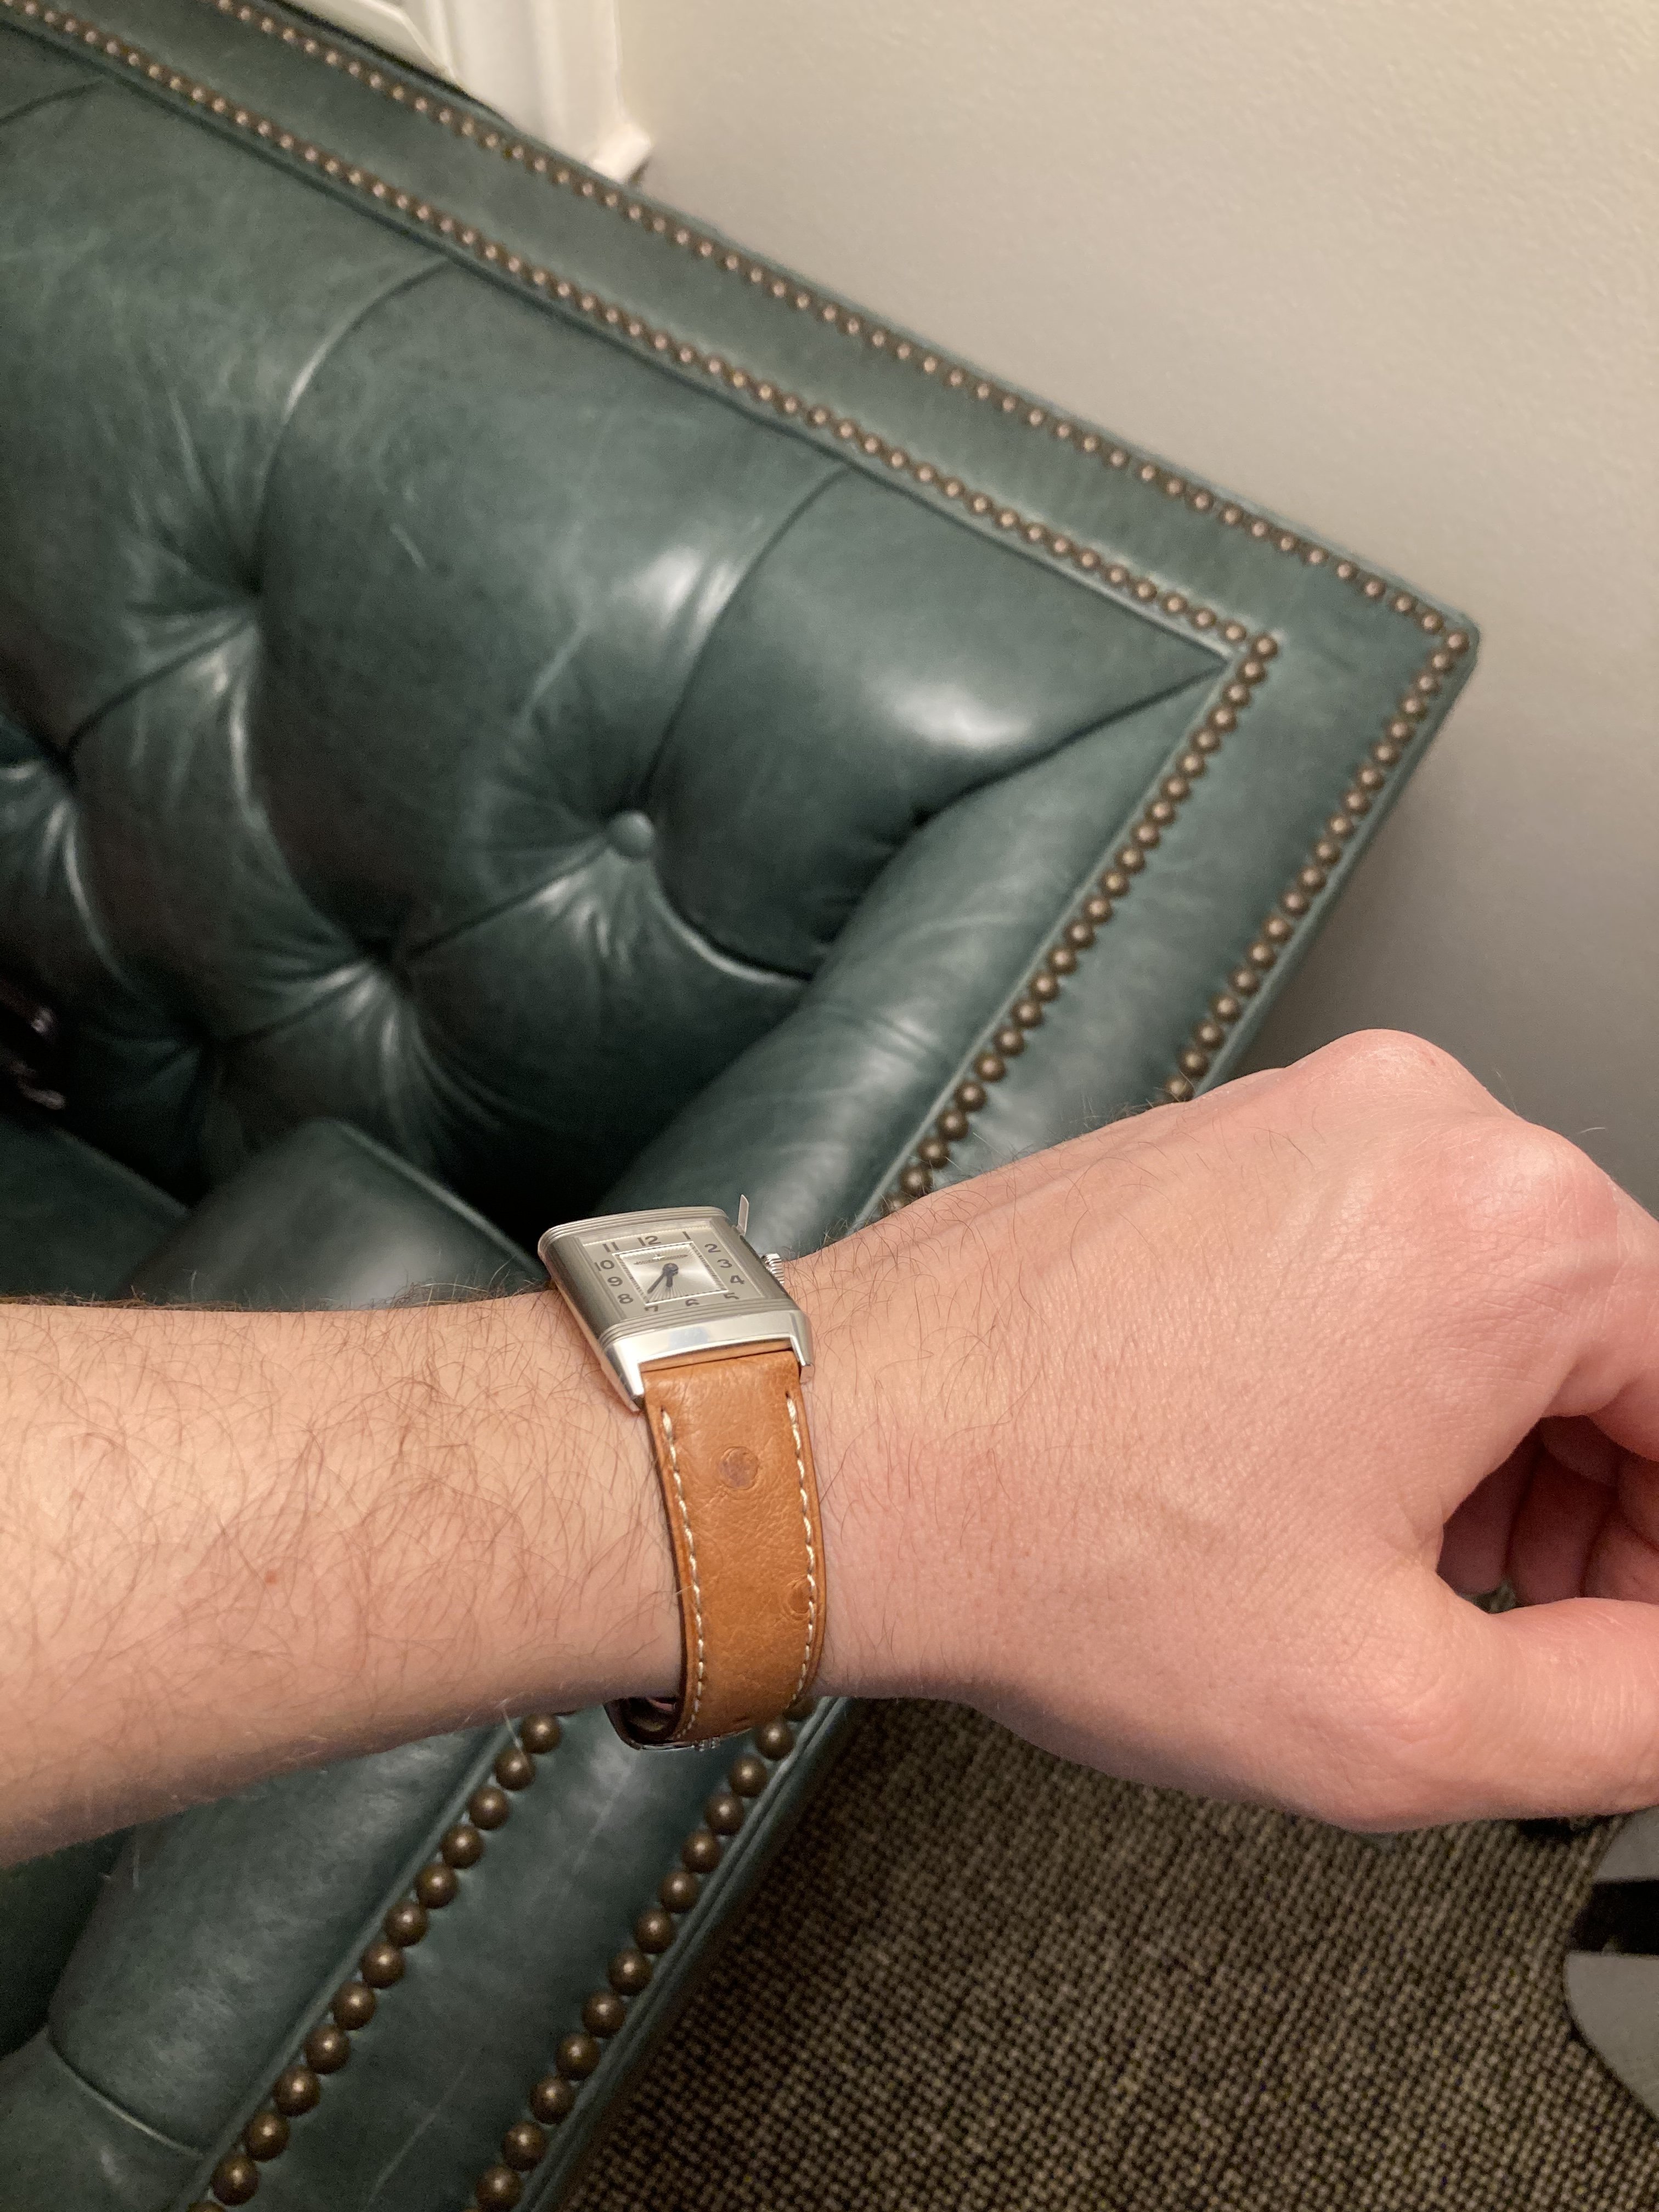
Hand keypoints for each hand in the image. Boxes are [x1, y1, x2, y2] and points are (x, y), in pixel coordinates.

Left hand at [801, 1031, 1658, 1828]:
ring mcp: (1304, 1117)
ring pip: (1492, 1296)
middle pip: (1608, 1337)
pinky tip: (1323, 1483)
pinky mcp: (1224, 1141)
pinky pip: (1381, 1254)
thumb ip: (1624, 1713)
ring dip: (1496, 1442)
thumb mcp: (1402, 1714)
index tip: (1632, 1625)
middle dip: (1601, 1499)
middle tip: (1535, 1628)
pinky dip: (1396, 1371)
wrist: (840, 1454)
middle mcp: (1413, 1127)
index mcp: (1505, 1230)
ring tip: (1413, 1570)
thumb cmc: (1059, 1542)